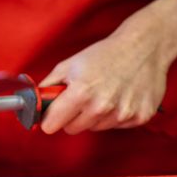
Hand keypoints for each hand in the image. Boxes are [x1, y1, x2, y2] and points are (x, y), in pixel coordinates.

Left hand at [39, 26, 168, 134]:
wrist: (143, 47)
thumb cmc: (104, 54)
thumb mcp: (69, 65)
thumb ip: (48, 86)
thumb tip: (33, 103)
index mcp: (81, 92)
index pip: (52, 125)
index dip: (50, 119)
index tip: (51, 115)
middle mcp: (101, 107)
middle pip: (72, 129)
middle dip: (71, 117)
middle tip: (81, 98)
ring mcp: (122, 114)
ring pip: (94, 128)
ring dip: (94, 116)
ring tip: (103, 94)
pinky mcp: (139, 117)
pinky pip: (115, 126)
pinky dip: (114, 116)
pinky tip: (119, 97)